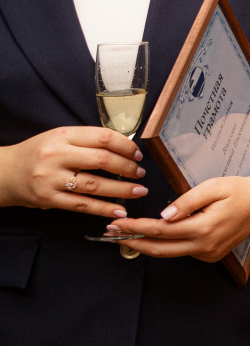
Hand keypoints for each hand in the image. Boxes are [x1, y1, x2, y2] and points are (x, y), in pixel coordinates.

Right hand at [0, 127, 146, 216]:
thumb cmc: (39, 153)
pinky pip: (82, 205)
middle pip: (102, 160)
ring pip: (94, 185)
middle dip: (127, 168)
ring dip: (121, 189)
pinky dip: (103, 208)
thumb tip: (125, 148)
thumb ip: (88, 141)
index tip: (138, 154)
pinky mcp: (48, 199)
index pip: (102, 137)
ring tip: (139, 191)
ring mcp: (51, 179)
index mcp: (63, 135)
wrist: (4, 173)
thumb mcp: (60, 137)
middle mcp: (56, 156)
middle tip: (141, 173)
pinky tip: (120, 210)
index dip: (126, 146)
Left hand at [108, 174, 249, 261]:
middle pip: (159, 249)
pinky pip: (183, 251)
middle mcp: (205, 246)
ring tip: (128, 233)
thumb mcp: (213, 186)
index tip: (116, 223)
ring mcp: (209, 253)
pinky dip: (167, 244)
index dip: (135, 228)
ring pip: (170, 252)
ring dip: (148, 244)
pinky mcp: (211, 254)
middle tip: (112, 234)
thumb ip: (187, 201)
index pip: (160, 231)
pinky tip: (159, 234)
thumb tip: (164, 215)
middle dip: (133, 242)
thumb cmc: (240, 190)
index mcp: (204, 228)